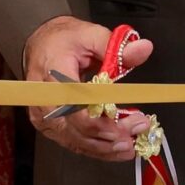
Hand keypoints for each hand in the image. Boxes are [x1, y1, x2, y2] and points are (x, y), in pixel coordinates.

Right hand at [25, 17, 154, 161]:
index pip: (77, 106)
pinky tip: (115, 150)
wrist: (41, 45)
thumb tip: (143, 49)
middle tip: (139, 130)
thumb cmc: (63, 41)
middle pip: (78, 128)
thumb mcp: (92, 34)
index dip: (103, 120)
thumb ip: (118, 47)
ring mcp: (44, 116)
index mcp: (54, 75)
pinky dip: (96, 148)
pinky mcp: (48, 126)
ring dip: (106, 147)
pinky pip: (72, 142)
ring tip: (132, 145)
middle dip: (112, 135)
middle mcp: (45, 100)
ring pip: (76, 141)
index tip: (132, 121)